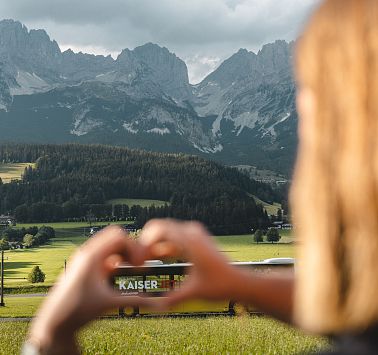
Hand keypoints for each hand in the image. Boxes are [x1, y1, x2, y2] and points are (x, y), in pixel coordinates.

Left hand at [28, 226, 149, 353]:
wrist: (54, 321)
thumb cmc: (78, 311)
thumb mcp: (109, 303)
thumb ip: (136, 300)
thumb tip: (160, 304)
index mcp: (92, 256)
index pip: (119, 236)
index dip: (134, 247)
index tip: (140, 265)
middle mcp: (86, 252)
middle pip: (115, 235)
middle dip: (129, 247)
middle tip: (137, 263)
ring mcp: (84, 257)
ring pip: (108, 242)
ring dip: (122, 251)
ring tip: (130, 266)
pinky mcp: (83, 263)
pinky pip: (102, 252)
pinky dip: (113, 257)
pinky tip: (118, 271)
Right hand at [139, 219, 244, 306]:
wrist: (238, 282)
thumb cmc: (219, 285)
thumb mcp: (193, 292)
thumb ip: (173, 298)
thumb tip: (154, 308)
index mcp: (189, 240)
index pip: (159, 227)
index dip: (144, 241)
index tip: (140, 259)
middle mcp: (191, 232)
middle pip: (161, 228)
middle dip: (148, 242)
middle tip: (140, 262)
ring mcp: (195, 234)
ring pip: (168, 232)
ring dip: (156, 244)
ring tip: (147, 261)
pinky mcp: (196, 239)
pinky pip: (176, 236)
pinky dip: (166, 245)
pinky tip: (159, 258)